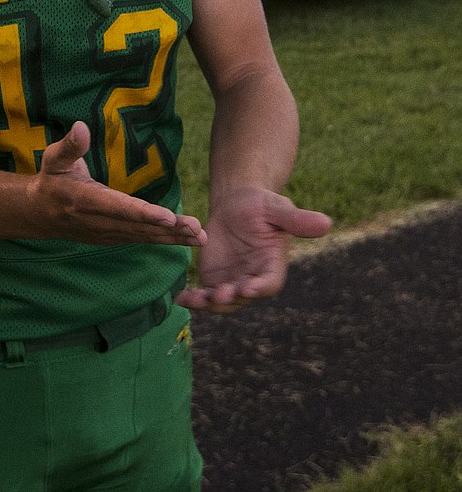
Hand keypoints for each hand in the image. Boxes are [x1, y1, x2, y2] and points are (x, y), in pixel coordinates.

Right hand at [26, 122, 206, 247]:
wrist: (41, 213)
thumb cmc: (52, 179)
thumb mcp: (54, 158)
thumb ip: (71, 145)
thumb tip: (81, 126)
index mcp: (86, 200)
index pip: (119, 208)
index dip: (144, 213)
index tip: (168, 217)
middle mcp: (100, 222)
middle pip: (139, 227)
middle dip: (169, 229)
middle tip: (196, 229)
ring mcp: (107, 234)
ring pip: (144, 237)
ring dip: (173, 238)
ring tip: (199, 237)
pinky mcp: (114, 239)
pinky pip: (141, 240)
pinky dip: (164, 241)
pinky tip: (185, 240)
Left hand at [177, 187, 330, 311]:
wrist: (235, 204)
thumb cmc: (260, 204)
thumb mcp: (276, 208)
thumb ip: (296, 219)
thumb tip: (326, 223)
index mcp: (273, 265)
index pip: (269, 283)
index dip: (259, 287)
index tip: (246, 287)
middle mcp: (255, 279)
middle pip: (243, 296)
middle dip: (231, 298)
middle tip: (218, 295)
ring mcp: (234, 282)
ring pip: (224, 301)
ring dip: (210, 304)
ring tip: (195, 299)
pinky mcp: (216, 279)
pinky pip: (206, 294)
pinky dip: (194, 299)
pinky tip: (181, 298)